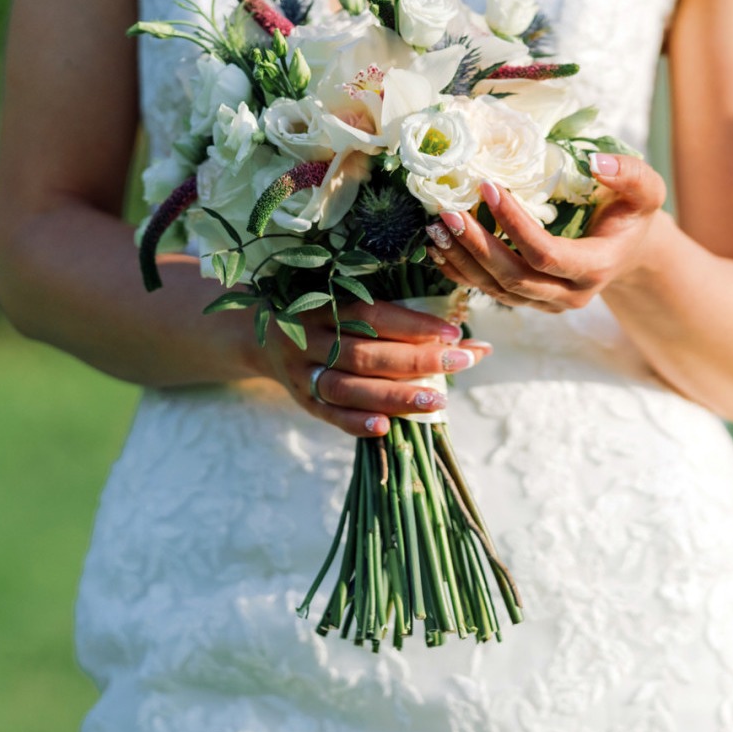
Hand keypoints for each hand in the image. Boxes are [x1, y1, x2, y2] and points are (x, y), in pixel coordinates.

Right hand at [259, 299, 490, 437]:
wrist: (258, 333)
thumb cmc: (326, 315)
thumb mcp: (351, 302)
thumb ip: (404, 319)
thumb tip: (474, 341)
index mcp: (324, 303)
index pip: (373, 315)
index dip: (413, 325)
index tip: (454, 333)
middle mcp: (309, 336)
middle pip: (365, 354)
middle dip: (417, 360)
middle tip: (460, 363)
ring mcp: (301, 371)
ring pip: (348, 387)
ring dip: (394, 396)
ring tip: (437, 400)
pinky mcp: (302, 400)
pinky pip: (328, 415)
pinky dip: (355, 423)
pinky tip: (385, 428)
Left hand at [422, 153, 668, 312]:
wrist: (628, 249)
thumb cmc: (632, 214)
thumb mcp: (646, 191)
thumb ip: (630, 175)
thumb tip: (596, 162)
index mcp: (596, 268)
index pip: (546, 254)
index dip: (514, 224)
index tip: (488, 187)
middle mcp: (569, 295)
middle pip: (514, 278)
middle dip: (477, 246)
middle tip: (448, 212)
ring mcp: (546, 304)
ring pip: (496, 290)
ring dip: (462, 261)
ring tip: (435, 228)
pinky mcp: (528, 301)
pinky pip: (488, 293)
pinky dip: (460, 272)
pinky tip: (437, 249)